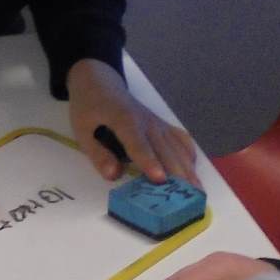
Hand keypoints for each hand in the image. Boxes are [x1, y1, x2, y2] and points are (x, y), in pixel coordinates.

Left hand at [68, 59, 197, 183]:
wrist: (100, 82)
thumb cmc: (89, 107)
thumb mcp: (82, 130)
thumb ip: (98, 154)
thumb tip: (113, 175)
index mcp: (124, 119)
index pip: (138, 144)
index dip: (149, 161)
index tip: (160, 179)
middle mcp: (146, 121)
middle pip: (165, 149)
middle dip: (178, 174)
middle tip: (188, 197)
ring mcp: (157, 123)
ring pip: (176, 147)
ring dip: (188, 169)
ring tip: (197, 192)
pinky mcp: (161, 125)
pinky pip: (180, 139)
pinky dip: (188, 154)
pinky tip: (193, 170)